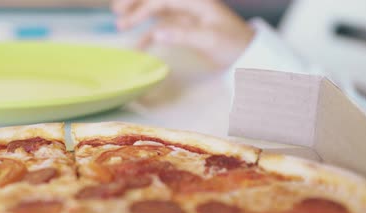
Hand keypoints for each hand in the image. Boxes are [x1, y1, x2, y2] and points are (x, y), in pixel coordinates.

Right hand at [113, 0, 254, 66]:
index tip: (126, 20)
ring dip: (139, 16)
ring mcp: (187, 16)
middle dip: (136, 3)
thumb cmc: (234, 45)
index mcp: (195, 2)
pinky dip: (149, 34)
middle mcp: (189, 5)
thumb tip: (156, 33)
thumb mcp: (209, 40)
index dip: (142, 7)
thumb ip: (182, 35)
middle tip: (116, 12)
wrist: (249, 55)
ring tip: (120, 24)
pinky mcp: (187, 28)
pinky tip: (138, 46)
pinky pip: (163, 27)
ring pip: (157, 11)